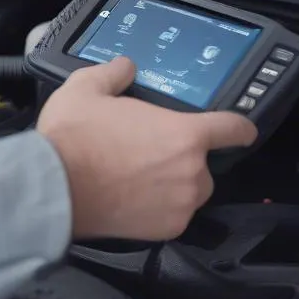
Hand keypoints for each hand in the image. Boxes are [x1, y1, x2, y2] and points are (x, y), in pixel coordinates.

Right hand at [36, 57, 257, 240]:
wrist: (54, 188)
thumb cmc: (74, 137)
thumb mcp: (88, 87)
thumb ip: (115, 73)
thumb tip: (126, 67)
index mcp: (184, 134)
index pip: (232, 129)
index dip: (241, 127)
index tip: (244, 130)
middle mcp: (191, 171)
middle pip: (204, 163)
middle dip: (184, 156)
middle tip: (150, 150)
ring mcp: (180, 204)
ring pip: (189, 190)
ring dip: (174, 182)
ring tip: (139, 175)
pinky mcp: (165, 230)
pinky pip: (174, 214)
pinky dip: (160, 207)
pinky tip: (133, 195)